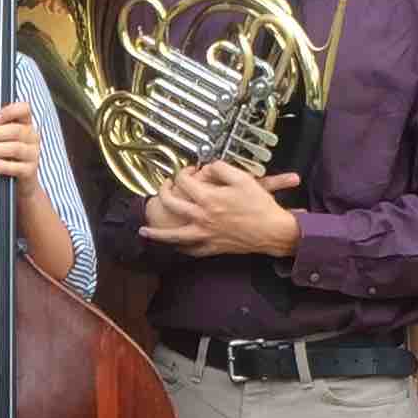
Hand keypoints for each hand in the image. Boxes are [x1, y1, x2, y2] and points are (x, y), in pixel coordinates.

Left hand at [0, 100, 46, 197]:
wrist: (17, 184)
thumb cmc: (3, 156)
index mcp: (23, 123)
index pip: (23, 109)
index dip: (9, 112)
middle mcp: (31, 136)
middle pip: (15, 130)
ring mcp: (33, 154)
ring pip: (16, 148)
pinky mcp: (30, 171)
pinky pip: (18, 167)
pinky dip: (3, 166)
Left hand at [137, 161, 302, 257]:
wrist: (273, 231)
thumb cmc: (260, 206)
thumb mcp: (243, 178)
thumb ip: (222, 168)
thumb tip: (208, 167)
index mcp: (209, 199)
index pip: (184, 181)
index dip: (183, 172)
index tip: (188, 171)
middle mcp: (202, 217)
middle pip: (172, 203)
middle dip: (163, 192)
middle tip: (163, 188)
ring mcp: (205, 234)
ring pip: (174, 235)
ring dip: (157, 233)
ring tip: (144, 231)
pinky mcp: (212, 247)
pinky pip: (190, 250)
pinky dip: (180, 248)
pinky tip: (173, 245)